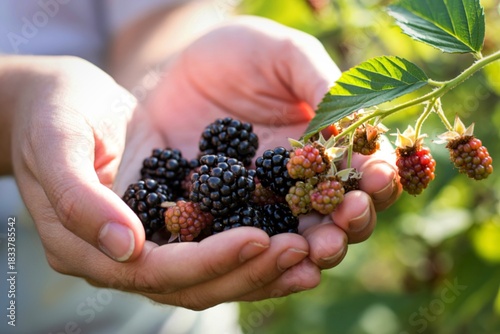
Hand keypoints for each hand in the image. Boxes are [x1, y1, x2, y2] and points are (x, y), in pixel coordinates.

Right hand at [8, 56, 315, 309]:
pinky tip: (296, 236)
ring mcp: (150, 247)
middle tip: (302, 248)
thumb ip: (81, 199)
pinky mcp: (174, 228)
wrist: (62, 103)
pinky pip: (219, 246)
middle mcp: (122, 258)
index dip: (208, 260)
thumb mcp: (57, 144)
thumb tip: (129, 248)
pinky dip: (258, 248)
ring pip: (213, 274)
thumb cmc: (52, 114)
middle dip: (249, 270)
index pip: (155, 271)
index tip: (259, 238)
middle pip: (192, 284)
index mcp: (85, 247)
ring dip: (265, 267)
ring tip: (314, 251)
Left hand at [120, 16, 399, 304]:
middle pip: (332, 218)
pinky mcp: (217, 218)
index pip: (358, 173)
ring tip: (318, 247)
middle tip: (351, 216)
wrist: (179, 71)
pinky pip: (235, 245)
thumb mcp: (284, 56)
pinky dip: (252, 257)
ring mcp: (257, 208)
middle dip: (348, 222)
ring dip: (310, 250)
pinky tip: (266, 257)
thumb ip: (318, 82)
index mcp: (321, 151)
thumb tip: (357, 121)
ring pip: (292, 242)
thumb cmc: (240, 56)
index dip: (374, 178)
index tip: (377, 176)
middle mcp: (295, 188)